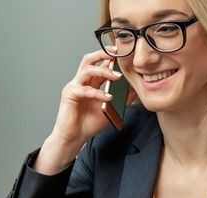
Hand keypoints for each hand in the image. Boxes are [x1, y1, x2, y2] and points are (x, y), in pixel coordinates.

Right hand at [34, 50, 134, 174]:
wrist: (75, 136)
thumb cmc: (89, 122)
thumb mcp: (112, 108)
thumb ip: (122, 98)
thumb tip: (136, 88)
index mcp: (92, 82)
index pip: (101, 64)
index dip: (111, 57)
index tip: (124, 53)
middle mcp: (82, 81)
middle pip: (90, 60)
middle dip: (103, 54)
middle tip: (116, 53)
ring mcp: (75, 86)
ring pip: (87, 70)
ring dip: (103, 71)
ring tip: (117, 76)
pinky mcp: (70, 94)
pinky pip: (84, 90)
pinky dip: (97, 93)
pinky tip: (108, 97)